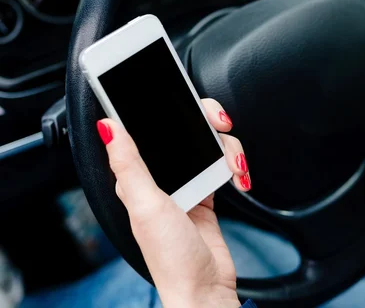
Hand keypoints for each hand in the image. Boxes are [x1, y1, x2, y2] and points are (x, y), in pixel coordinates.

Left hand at [96, 99, 249, 307]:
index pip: (145, 127)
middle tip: (219, 124)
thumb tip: (108, 126)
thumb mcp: (146, 205)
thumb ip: (128, 163)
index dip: (163, 106)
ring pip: (208, 143)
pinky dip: (234, 166)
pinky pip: (222, 164)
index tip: (180, 93)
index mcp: (136, 177)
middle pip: (184, 127)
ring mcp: (185, 183)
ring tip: (234, 168)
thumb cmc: (171, 256)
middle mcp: (160, 176)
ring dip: (227, 149)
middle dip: (207, 121)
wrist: (205, 288)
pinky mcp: (207, 191)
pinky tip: (238, 178)